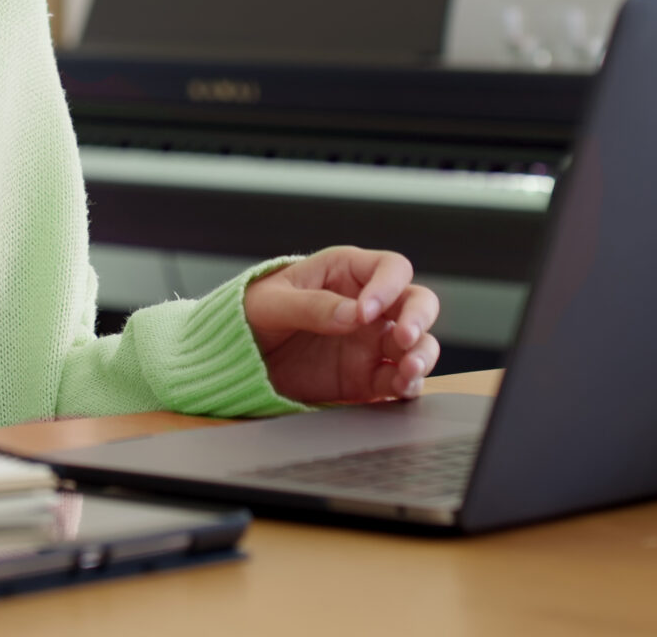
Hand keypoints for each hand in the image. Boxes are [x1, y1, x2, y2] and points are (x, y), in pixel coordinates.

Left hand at [243, 246, 440, 404]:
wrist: (235, 356)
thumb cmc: (252, 313)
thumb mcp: (272, 303)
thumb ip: (312, 306)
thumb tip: (352, 315)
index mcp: (347, 273)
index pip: (389, 269)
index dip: (387, 287)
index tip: (365, 312)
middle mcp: (368, 306)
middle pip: (417, 302)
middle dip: (419, 318)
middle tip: (404, 337)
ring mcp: (370, 343)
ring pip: (417, 344)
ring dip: (421, 355)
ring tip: (408, 369)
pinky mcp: (366, 379)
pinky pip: (399, 380)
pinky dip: (408, 385)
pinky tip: (402, 387)